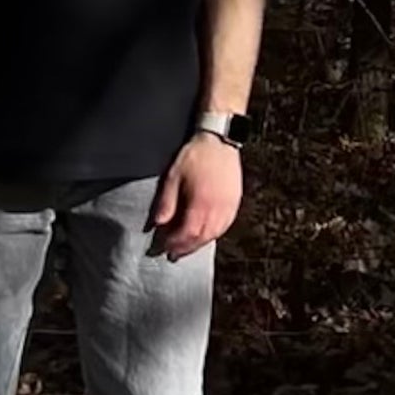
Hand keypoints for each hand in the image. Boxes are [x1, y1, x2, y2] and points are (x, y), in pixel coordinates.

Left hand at [151, 131, 242, 259]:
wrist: (218, 140)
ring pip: (214, 234)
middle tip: (173, 254)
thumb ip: (167, 202)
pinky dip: (213, 234)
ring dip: (199, 243)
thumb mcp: (173, 177)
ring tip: (187, 247)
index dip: (175, 243)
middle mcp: (217, 210)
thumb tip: (158, 224)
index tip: (163, 248)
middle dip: (186, 248)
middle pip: (201, 238)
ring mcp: (229, 207)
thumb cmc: (194, 156)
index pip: (187, 234)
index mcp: (201, 205)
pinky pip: (225, 226)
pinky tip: (205, 234)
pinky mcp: (235, 203)